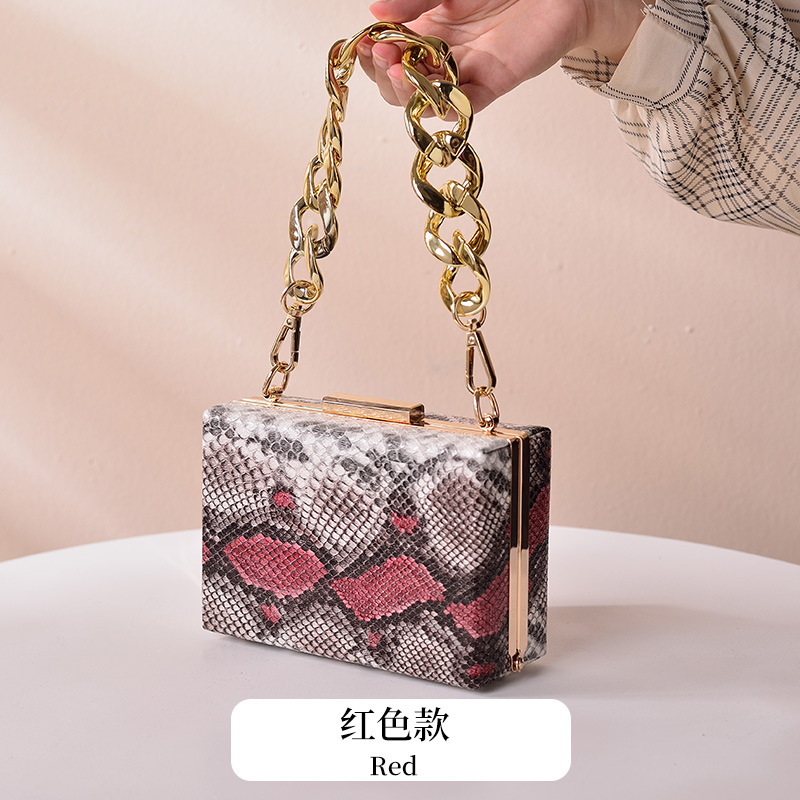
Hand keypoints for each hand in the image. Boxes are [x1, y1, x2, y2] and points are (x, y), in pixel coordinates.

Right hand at [359, 0, 644, 110]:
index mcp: (424, 32)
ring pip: (426, 101)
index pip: (387, 56)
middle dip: (383, 76)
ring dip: (408, 91)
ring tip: (398, 70)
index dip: (370, 54)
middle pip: (399, 87)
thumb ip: (416, 0)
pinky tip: (434, 97)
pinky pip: (467, 105)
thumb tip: (376, 12)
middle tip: (381, 56)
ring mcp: (464, 75)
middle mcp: (440, 59)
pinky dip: (450, 106)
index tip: (362, 43)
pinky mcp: (493, 84)